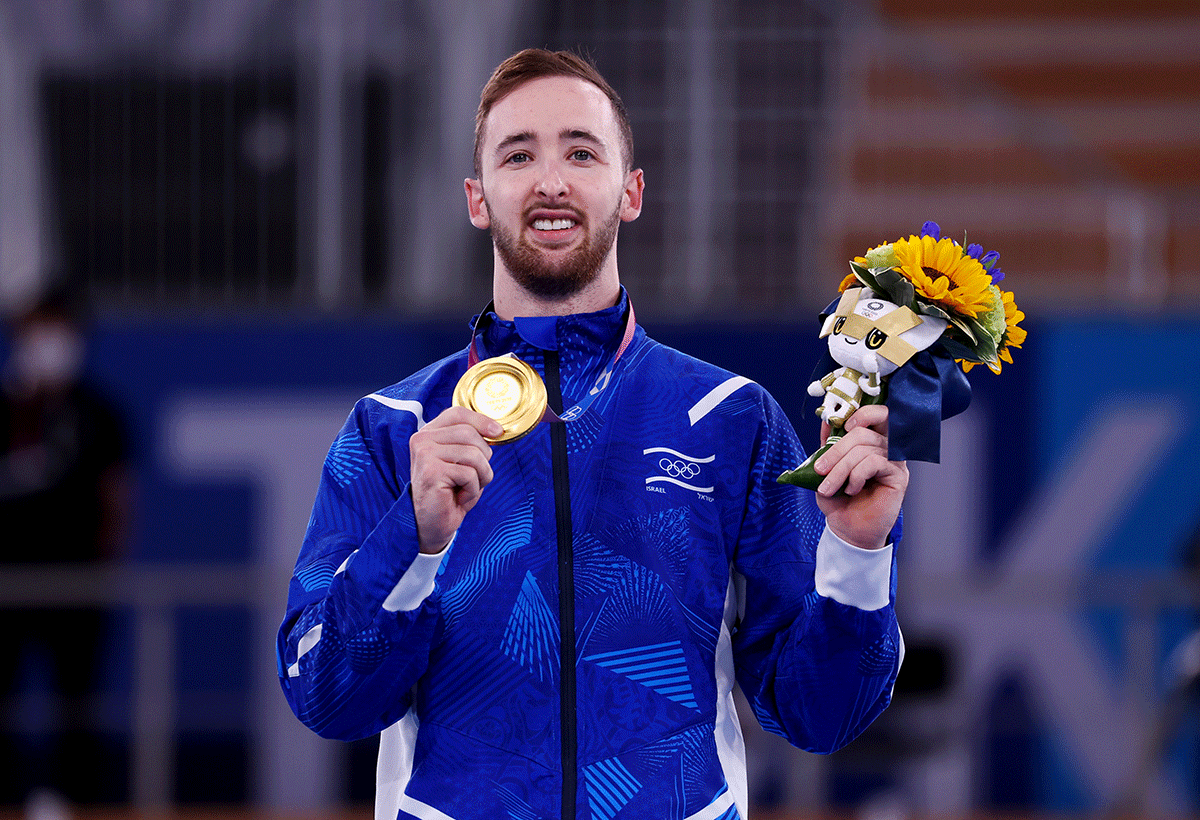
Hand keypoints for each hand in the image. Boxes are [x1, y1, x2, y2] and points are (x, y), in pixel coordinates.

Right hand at [409, 407, 502, 553]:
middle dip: (484, 458)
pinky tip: (458, 497)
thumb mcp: (462, 462)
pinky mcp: (431, 471)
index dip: (482, 421)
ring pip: (474, 454)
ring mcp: (424, 454)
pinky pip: (469, 474)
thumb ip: (471, 442)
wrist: (432, 525)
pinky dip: (472, 490)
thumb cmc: (449, 493)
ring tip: (466, 488)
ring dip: (480, 476)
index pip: (458, 413)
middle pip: (470, 434)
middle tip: (474, 477)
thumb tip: (496, 429)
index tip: (498, 433)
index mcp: (429, 433)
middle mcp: (422, 439)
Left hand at [812, 404, 907, 549]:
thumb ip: (828, 444)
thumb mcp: (827, 468)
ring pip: (866, 448)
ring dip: (841, 468)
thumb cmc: (840, 499)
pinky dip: (856, 475)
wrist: (848, 529)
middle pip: (865, 429)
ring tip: (829, 487)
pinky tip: (851, 489)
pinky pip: (875, 462)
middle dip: (837, 450)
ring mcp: (896, 461)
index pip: (878, 413)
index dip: (862, 412)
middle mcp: (888, 447)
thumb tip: (825, 420)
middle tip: (820, 469)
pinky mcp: (899, 476)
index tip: (841, 424)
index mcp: (872, 441)